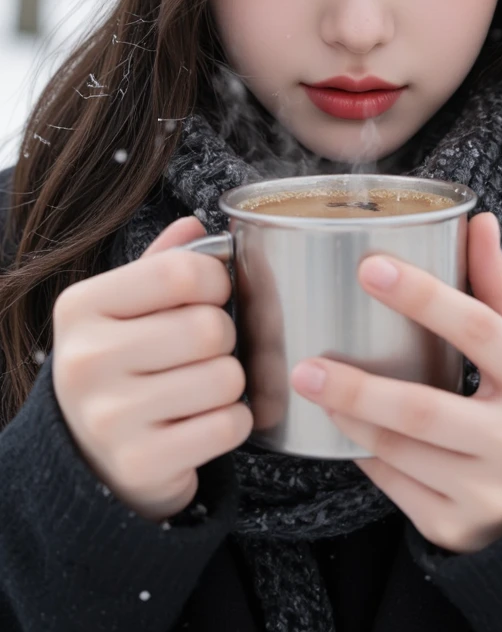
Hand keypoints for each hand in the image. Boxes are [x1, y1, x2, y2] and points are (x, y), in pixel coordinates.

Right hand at [52, 217, 252, 522]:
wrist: (90, 457)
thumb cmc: (122, 366)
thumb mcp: (124, 307)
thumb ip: (160, 264)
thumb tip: (195, 224)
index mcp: (81, 307)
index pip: (180, 272)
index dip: (216, 280)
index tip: (213, 295)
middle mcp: (86, 360)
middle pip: (209, 327)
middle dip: (225, 337)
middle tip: (206, 349)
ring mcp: (109, 417)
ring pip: (225, 378)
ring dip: (230, 382)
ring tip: (203, 386)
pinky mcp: (140, 463)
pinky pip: (228, 426)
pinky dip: (234, 421)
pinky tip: (205, 420)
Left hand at [290, 212, 501, 553]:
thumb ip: (498, 288)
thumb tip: (478, 219)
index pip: (479, 329)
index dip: (424, 296)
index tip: (370, 267)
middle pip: (423, 409)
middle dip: (356, 386)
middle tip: (305, 363)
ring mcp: (489, 494)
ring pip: (399, 451)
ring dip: (348, 418)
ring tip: (312, 387)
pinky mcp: (457, 528)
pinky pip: (393, 487)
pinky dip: (364, 455)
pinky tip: (343, 431)